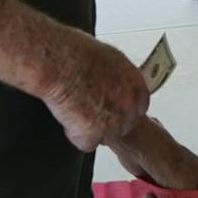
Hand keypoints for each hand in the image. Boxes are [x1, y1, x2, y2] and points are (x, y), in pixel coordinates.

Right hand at [39, 37, 150, 151]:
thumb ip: (120, 78)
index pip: (137, 109)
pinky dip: (74, 134)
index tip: (107, 107)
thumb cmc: (78, 54)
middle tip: (87, 110)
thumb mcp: (111, 59)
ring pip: (104, 137)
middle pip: (123, 126)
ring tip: (74, 109)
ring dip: (90, 129)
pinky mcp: (94, 134)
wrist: (60, 63)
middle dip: (106, 121)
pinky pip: (85, 143)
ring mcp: (113, 122)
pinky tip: (67, 116)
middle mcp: (128, 106)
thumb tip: (117, 82)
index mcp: (137, 87)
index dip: (119, 109)